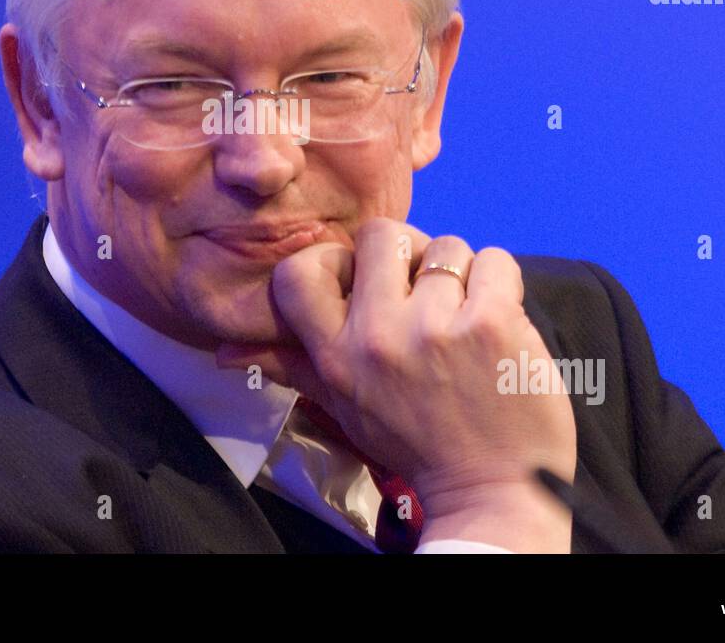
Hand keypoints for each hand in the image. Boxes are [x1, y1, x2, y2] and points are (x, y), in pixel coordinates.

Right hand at [215, 217, 576, 551]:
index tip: (362, 281)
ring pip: (446, 246)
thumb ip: (293, 366)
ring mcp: (436, 326)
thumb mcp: (345, 406)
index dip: (337, 259)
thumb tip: (223, 352)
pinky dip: (500, 283)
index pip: (300, 271)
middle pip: (382, 234)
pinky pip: (494, 261)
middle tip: (423, 291)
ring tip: (464, 314)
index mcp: (336, 355)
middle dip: (407, 254)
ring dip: (460, 273)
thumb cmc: (417, 443)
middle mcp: (377, 336)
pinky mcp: (492, 322)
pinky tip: (496, 319)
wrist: (494, 489)